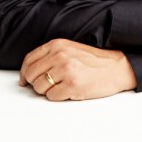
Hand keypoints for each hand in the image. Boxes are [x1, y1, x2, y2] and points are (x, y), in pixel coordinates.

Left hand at [19, 39, 136, 100]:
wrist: (117, 67)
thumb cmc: (94, 60)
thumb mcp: (71, 48)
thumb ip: (51, 55)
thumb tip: (30, 70)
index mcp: (57, 45)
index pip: (29, 60)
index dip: (24, 72)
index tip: (25, 80)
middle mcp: (59, 56)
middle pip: (31, 75)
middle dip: (35, 83)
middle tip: (45, 86)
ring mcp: (65, 70)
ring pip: (40, 87)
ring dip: (47, 91)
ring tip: (61, 86)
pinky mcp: (72, 85)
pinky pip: (52, 97)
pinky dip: (57, 97)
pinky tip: (68, 91)